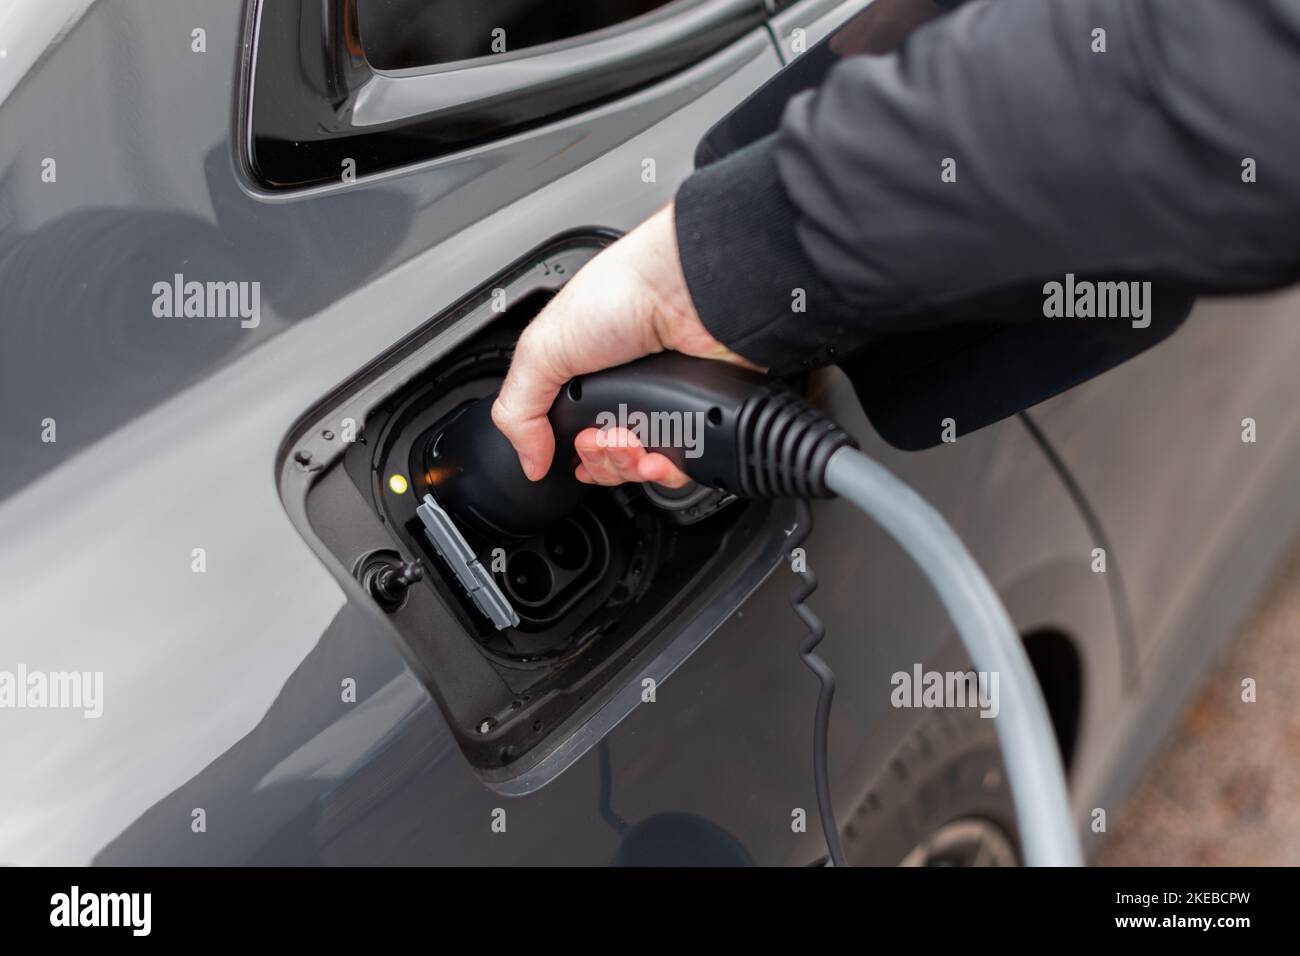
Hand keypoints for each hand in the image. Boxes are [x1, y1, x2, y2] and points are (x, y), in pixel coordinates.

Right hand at [491, 202, 759, 486]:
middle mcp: (627, 397)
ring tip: (628, 439)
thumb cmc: (621, 294)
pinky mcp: (702, 418)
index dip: (572, 456)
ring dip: (628, 466)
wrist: (683, 291)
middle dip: (599, 460)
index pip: (575, 442)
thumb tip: (528, 460)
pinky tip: (655, 456)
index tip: (573, 448)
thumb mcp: (541, 349)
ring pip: (644, 473)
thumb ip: (518, 409)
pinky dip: (667, 472)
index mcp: (587, 382)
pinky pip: (685, 470)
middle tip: (598, 437)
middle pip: (608, 465)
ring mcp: (666, 409)